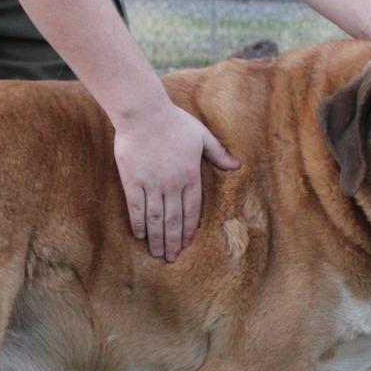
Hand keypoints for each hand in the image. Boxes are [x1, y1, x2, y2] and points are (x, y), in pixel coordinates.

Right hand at [114, 102, 240, 261]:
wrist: (143, 113)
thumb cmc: (174, 121)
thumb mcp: (202, 135)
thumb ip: (218, 153)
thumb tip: (237, 165)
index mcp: (190, 175)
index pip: (192, 210)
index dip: (190, 229)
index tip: (187, 244)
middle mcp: (172, 184)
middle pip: (174, 220)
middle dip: (174, 241)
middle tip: (172, 258)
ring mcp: (151, 184)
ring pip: (155, 219)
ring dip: (157, 238)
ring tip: (157, 253)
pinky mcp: (132, 181)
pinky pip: (136, 208)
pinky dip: (139, 224)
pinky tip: (141, 235)